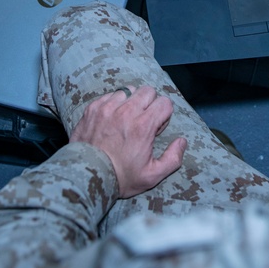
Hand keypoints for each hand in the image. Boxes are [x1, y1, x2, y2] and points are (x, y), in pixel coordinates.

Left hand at [70, 85, 186, 198]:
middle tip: (143, 121)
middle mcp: (126, 112)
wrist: (86, 176)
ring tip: (126, 119)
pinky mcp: (93, 108)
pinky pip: (110, 95)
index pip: (164, 102)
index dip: (163, 115)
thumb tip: (182, 141)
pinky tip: (112, 119)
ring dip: (131, 102)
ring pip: (128, 90)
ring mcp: (107, 107)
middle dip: (150, 104)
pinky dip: (114, 103)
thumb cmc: (120, 177)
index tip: (155, 129)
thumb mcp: (152, 176)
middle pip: (148, 91)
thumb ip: (172, 158)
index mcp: (143, 126)